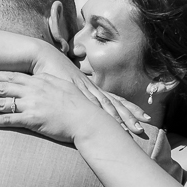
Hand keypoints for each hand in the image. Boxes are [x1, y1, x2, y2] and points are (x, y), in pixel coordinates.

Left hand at [0, 72, 147, 141]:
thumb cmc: (81, 105)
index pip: (14, 76)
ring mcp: (32, 105)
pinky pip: (8, 120)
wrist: (88, 118)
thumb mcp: (66, 87)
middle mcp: (33, 90)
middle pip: (3, 87)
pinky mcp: (32, 120)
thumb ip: (52, 84)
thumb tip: (45, 81)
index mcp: (40, 81)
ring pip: (1, 102)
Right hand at [29, 49, 150, 134]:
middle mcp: (92, 88)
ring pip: (107, 105)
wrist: (42, 57)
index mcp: (92, 87)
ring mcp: (84, 89)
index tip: (144, 117)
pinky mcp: (75, 90)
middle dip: (130, 115)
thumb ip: (73, 94)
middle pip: (116, 103)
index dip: (130, 108)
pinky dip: (101, 113)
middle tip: (143, 127)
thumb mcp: (66, 84)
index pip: (115, 99)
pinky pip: (91, 104)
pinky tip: (109, 121)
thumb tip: (79, 106)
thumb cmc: (52, 71)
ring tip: (133, 129)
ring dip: (120, 118)